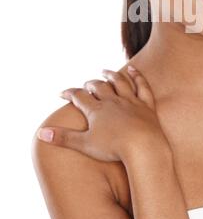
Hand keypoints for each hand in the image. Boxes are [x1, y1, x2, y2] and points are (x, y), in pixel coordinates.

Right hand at [36, 66, 169, 162]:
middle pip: (99, 87)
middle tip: (85, 84)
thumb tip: (40, 133)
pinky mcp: (146, 105)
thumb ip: (63, 138)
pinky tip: (132, 70)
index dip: (69, 93)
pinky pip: (141, 86)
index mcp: (96, 110)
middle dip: (90, 84)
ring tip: (105, 71)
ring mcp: (130, 101)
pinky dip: (137, 77)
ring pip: (119, 83)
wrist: (142, 146)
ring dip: (110, 75)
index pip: (79, 97)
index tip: (62, 93)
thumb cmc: (113, 148)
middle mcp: (113, 101)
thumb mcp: (84, 145)